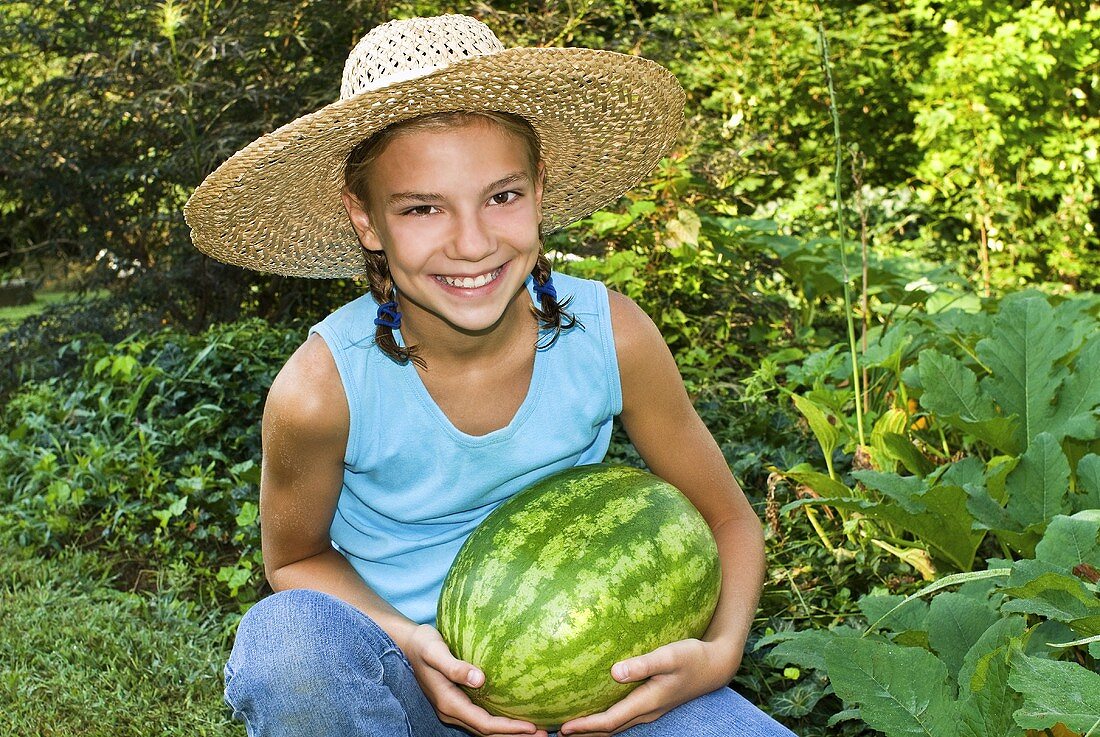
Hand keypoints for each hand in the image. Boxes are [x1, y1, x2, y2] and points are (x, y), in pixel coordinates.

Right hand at [404, 624, 548, 736]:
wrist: (407, 645)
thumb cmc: (423, 644)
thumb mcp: (435, 651)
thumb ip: (454, 666)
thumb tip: (480, 680)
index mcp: (448, 703)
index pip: (484, 723)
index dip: (508, 728)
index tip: (532, 727)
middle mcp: (451, 711)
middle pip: (487, 732)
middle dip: (514, 736)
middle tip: (544, 734)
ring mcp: (454, 708)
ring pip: (485, 728)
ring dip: (508, 732)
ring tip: (536, 730)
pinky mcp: (458, 702)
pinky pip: (482, 718)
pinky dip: (500, 722)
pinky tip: (516, 715)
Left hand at [557, 638, 736, 735]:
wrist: (715, 666)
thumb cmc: (692, 657)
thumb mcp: (669, 656)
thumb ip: (643, 664)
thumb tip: (614, 673)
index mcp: (648, 702)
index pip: (611, 720)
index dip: (586, 726)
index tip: (564, 727)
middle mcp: (647, 711)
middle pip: (610, 729)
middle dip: (584, 732)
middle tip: (557, 731)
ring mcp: (650, 709)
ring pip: (616, 725)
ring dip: (593, 728)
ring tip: (570, 726)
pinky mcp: (651, 703)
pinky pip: (622, 717)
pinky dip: (605, 720)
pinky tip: (594, 709)